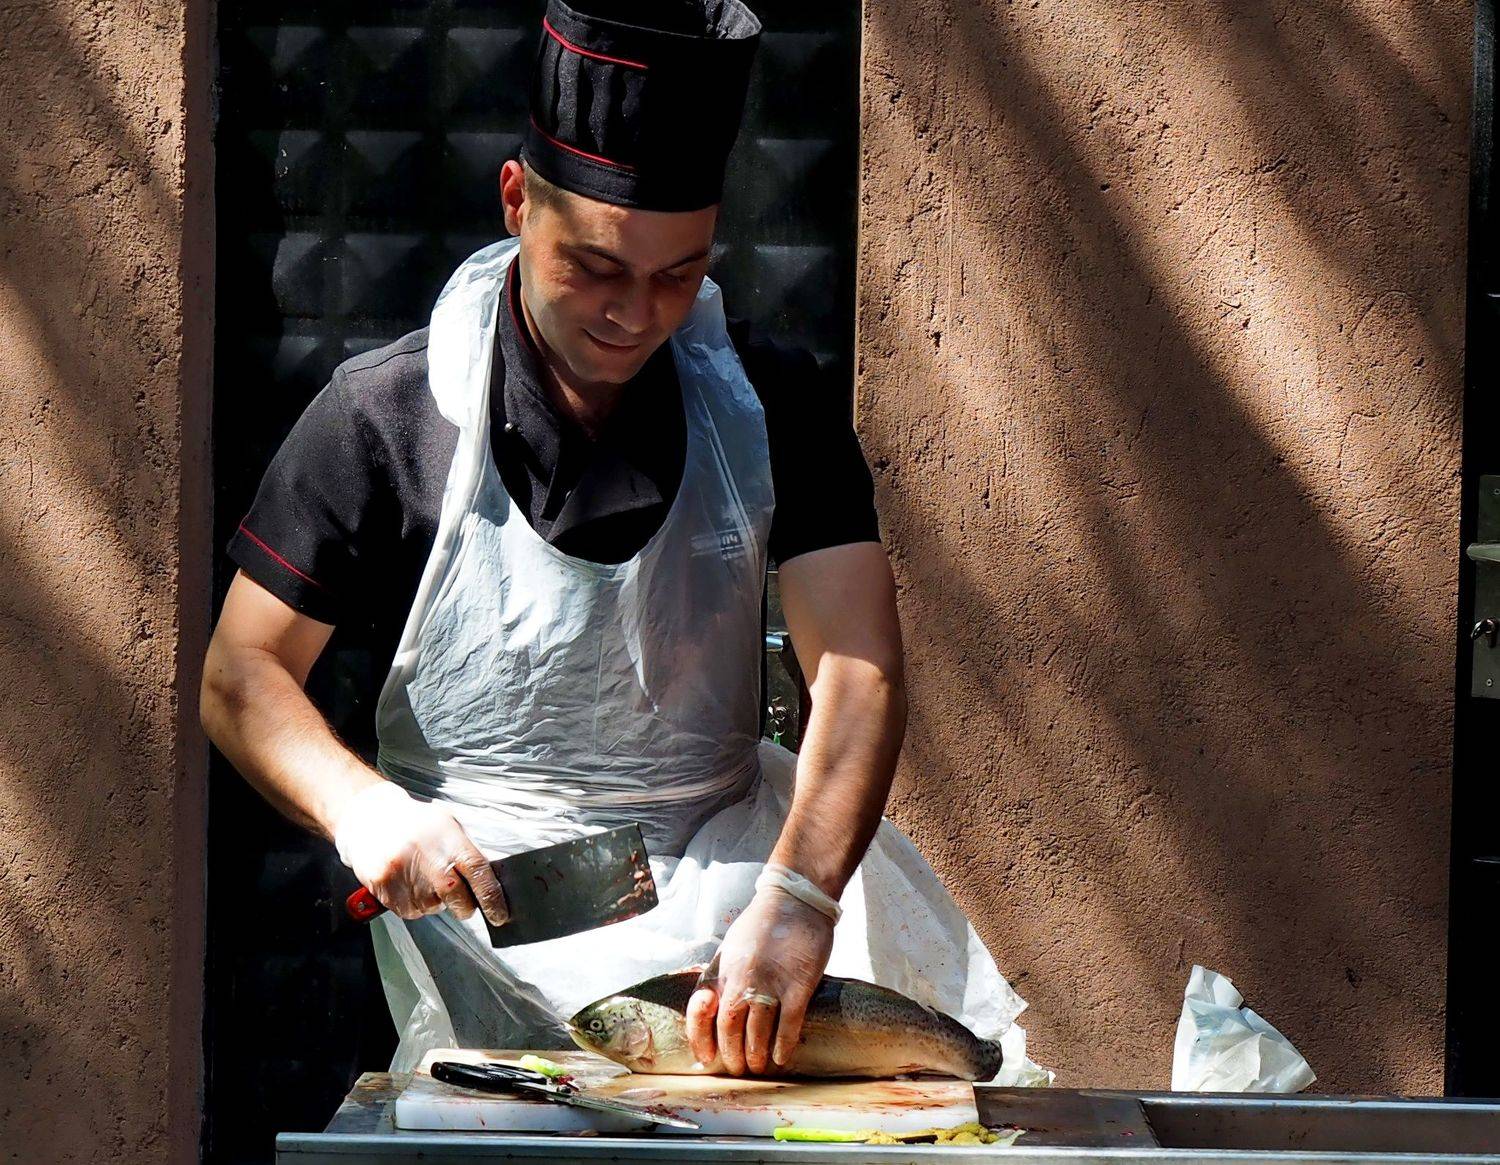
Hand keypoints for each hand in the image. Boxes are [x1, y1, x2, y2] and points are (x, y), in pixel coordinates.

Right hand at [333, 781, 508, 925]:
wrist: (370, 817)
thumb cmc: (416, 823)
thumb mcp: (448, 825)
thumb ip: (468, 852)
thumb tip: (490, 881)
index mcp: (449, 840)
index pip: (478, 872)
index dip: (492, 898)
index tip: (499, 915)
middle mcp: (427, 858)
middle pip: (457, 898)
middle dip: (464, 906)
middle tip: (461, 900)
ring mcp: (404, 874)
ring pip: (431, 907)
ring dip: (434, 901)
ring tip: (423, 879)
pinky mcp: (384, 887)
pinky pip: (408, 911)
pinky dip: (413, 904)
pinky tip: (408, 884)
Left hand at [685, 884, 834, 1074]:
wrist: (796, 900)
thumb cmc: (762, 923)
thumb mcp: (730, 946)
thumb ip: (720, 975)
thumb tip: (710, 1006)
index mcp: (723, 968)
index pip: (701, 1011)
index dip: (700, 1038)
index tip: (705, 1058)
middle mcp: (742, 978)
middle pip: (729, 1027)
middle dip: (731, 1054)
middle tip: (738, 1068)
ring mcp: (771, 983)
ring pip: (757, 1031)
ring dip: (755, 1055)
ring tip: (758, 1067)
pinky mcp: (798, 986)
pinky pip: (788, 1025)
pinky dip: (782, 1046)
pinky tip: (780, 1058)